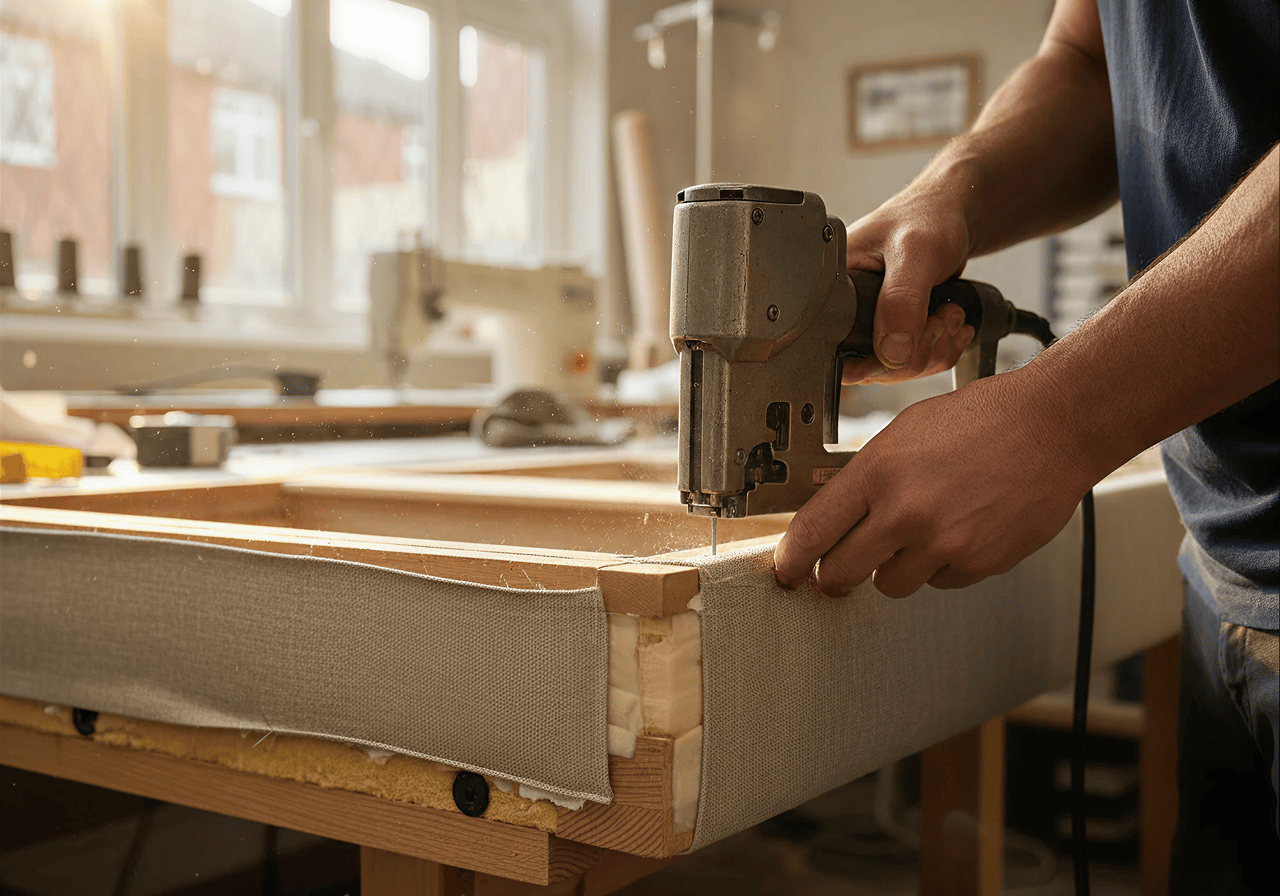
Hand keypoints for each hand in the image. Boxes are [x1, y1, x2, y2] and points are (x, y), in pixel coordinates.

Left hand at [772, 370, 1091, 597]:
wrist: (1052, 426)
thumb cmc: (979, 421)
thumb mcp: (903, 433)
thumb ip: (864, 477)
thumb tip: (828, 519)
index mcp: (878, 471)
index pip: (812, 531)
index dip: (791, 560)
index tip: (786, 570)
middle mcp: (906, 511)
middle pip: (841, 574)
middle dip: (833, 576)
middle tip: (838, 571)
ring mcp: (943, 542)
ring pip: (890, 585)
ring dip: (893, 569)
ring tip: (918, 532)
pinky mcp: (979, 562)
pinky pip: (938, 583)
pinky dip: (941, 567)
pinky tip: (958, 530)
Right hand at [842, 187, 976, 383]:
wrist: (955, 216)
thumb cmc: (927, 217)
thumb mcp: (913, 254)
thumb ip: (901, 302)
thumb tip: (892, 351)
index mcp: (831, 288)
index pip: (837, 350)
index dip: (875, 359)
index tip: (910, 340)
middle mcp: (845, 311)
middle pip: (871, 367)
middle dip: (917, 350)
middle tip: (943, 316)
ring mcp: (870, 323)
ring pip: (895, 368)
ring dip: (934, 348)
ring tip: (949, 313)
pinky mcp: (892, 329)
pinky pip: (912, 361)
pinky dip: (939, 349)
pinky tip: (950, 323)